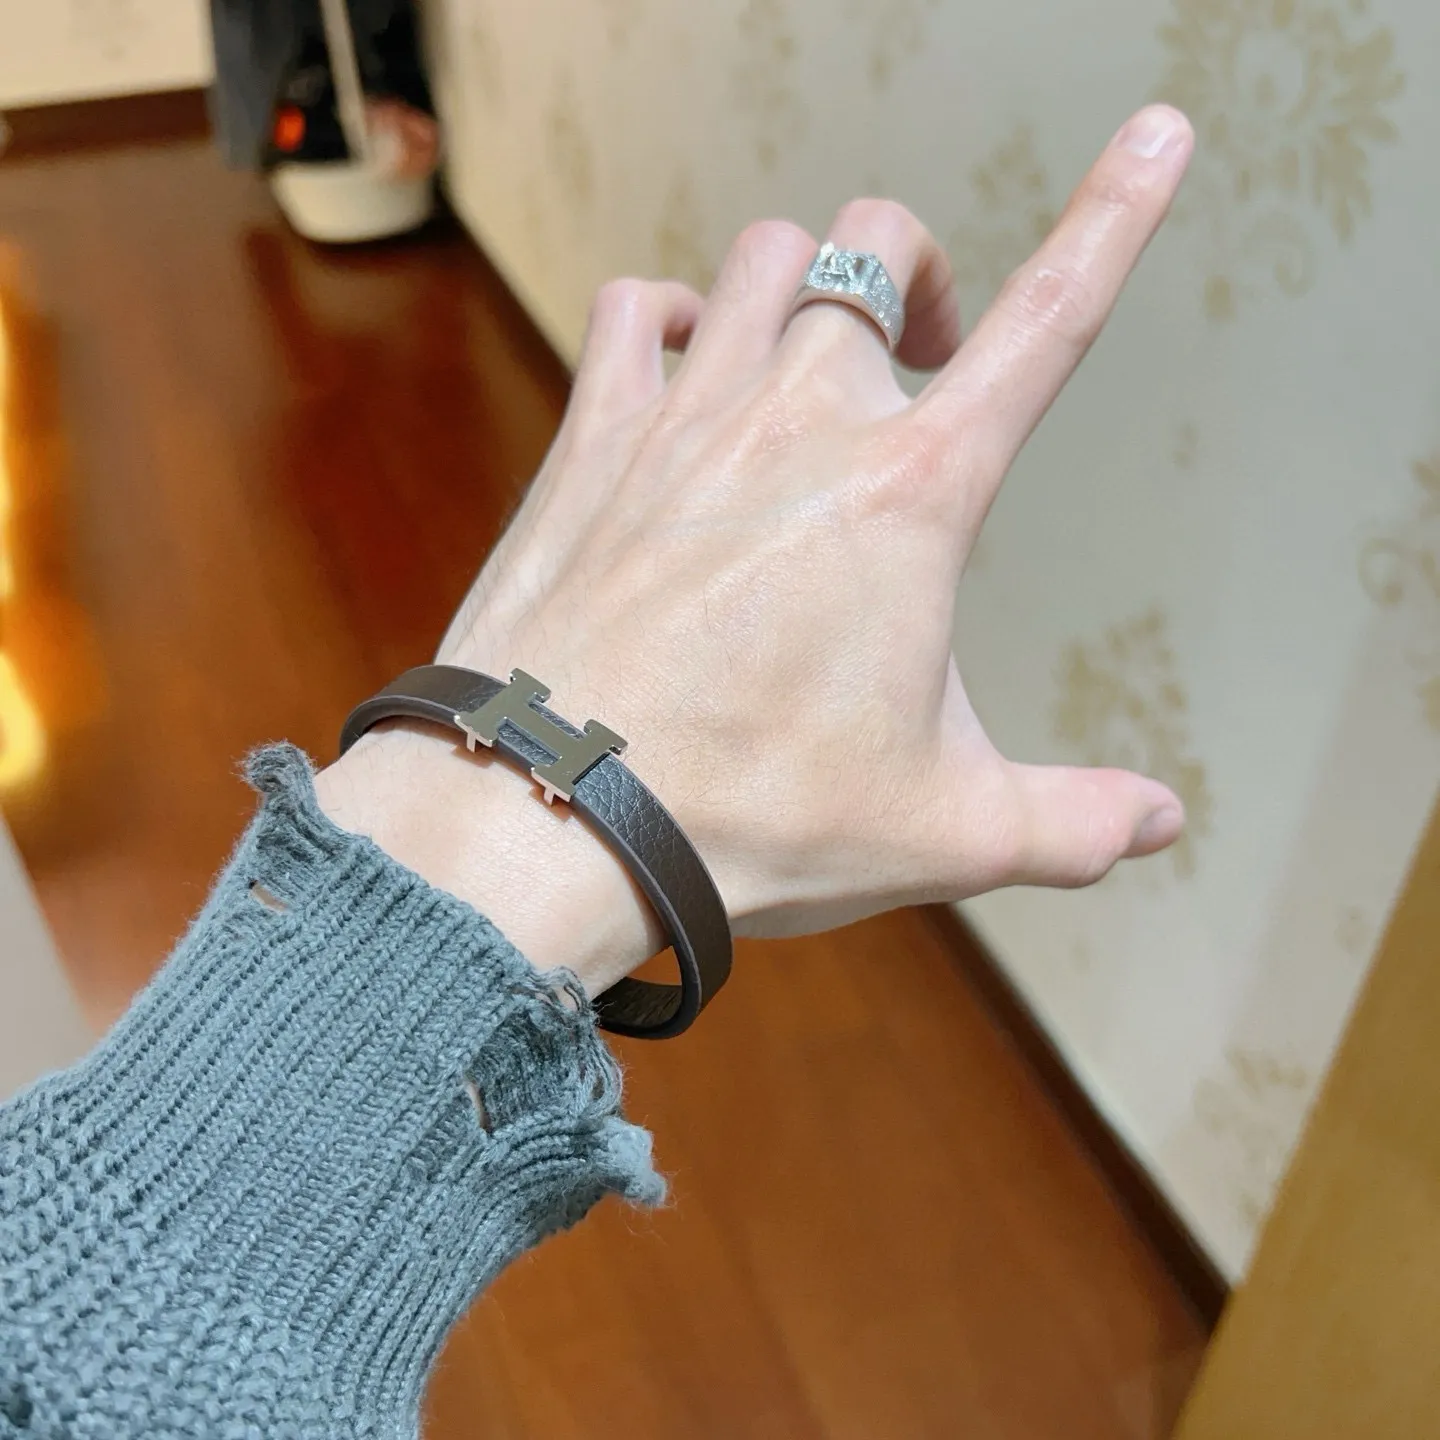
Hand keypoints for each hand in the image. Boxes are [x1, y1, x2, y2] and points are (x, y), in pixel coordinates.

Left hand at [318, 105, 1193, 995]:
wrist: (556, 813)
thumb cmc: (749, 814)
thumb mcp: (942, 829)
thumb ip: (1071, 822)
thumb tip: (1157, 823)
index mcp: (912, 493)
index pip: (1047, 324)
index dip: (1114, 220)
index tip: (1155, 136)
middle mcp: (802, 418)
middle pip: (879, 249)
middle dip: (920, 280)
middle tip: (928, 360)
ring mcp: (688, 413)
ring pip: (765, 257)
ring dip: (806, 284)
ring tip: (811, 361)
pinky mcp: (594, 437)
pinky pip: (636, 308)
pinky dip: (669, 315)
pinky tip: (682, 367)